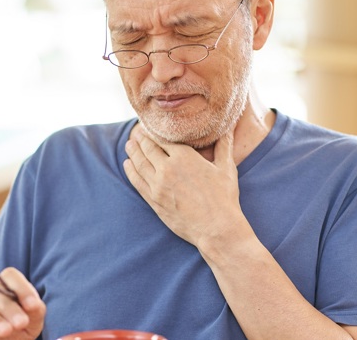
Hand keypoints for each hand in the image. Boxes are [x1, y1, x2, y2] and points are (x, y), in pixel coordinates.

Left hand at [123, 126, 247, 247]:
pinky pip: (137, 182)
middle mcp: (168, 168)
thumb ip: (224, 146)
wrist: (216, 228)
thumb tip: (229, 129)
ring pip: (140, 163)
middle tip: (137, 133)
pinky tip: (128, 165)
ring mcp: (158, 185)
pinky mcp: (154, 200)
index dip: (155, 132)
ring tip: (129, 145)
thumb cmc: (224, 198)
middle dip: (142, 140)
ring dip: (133, 152)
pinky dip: (131, 171)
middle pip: (148, 149)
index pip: (163, 139)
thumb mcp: (226, 169)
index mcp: (184, 157)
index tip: (151, 127)